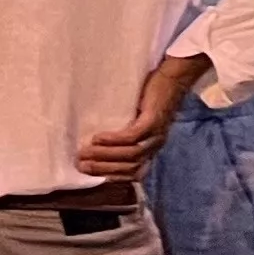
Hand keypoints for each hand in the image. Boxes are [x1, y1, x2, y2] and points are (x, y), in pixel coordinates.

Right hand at [79, 54, 206, 177]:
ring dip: (104, 155)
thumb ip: (128, 135)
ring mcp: (156, 135)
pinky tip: (98, 138)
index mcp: (152, 150)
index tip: (89, 174)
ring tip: (85, 152)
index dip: (112, 176)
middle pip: (129, 168)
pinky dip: (114, 140)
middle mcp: (155, 146)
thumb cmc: (152, 99)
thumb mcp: (139, 122)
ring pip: (130, 154)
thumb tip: (98, 145)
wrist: (174, 78)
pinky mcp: (153, 121)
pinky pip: (132, 136)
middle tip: (80, 165)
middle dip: (103, 169)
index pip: (133, 174)